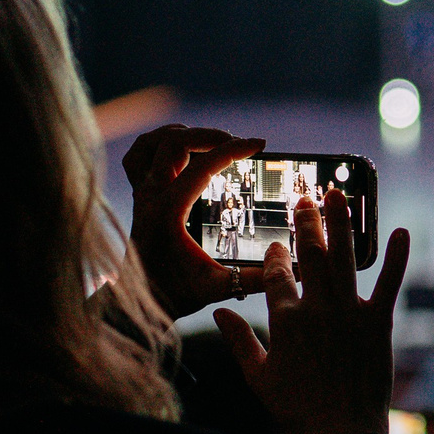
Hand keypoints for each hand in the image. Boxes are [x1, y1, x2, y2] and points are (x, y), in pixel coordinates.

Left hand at [122, 125, 263, 319]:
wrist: (141, 299)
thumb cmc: (176, 293)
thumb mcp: (217, 287)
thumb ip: (255, 279)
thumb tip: (294, 271)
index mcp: (169, 212)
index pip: (203, 166)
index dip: (234, 149)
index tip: (259, 144)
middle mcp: (151, 197)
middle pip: (174, 142)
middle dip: (210, 135)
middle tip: (238, 143)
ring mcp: (141, 193)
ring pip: (153, 143)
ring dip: (184, 134)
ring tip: (212, 141)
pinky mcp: (139, 195)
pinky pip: (139, 156)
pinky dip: (158, 144)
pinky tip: (182, 150)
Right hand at [215, 190, 410, 433]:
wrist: (343, 433)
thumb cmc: (296, 409)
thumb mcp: (257, 377)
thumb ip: (238, 341)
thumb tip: (217, 314)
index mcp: (285, 320)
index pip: (277, 274)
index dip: (276, 255)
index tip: (278, 244)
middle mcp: (317, 308)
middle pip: (312, 254)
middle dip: (308, 222)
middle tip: (306, 198)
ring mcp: (350, 313)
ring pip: (345, 258)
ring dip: (342, 223)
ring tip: (340, 194)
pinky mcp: (379, 323)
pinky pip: (389, 284)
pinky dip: (397, 258)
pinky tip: (402, 232)